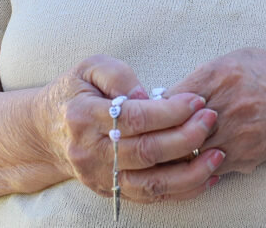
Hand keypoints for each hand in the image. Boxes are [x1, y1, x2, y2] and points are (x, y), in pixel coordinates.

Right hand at [42, 55, 224, 202]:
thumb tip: (151, 98)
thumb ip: (121, 76)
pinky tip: (207, 176)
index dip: (170, 111)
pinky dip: (182, 191)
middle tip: (212, 119)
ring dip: (190, 173)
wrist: (47, 128)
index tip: (197, 100)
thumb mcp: (92, 67)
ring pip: (151, 184)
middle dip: (186, 138)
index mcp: (83, 116)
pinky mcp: (111, 191)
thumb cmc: (77, 91)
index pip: (134, 118)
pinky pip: (151, 197)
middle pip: (146, 153)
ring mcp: (100, 177)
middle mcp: (90, 152)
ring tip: (218, 155)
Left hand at [168, 48, 265, 175]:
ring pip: (190, 150)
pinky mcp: (242, 154)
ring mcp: (233, 131)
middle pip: (177, 127)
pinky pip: (208, 166)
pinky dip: (200, 163)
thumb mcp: (233, 60)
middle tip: (160, 134)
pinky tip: (200, 156)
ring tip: (177, 147)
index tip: (157, 113)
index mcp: (218, 75)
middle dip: (166, 132)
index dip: (159, 108)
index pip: (171, 98)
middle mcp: (225, 103)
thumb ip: (202, 74)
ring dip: (182, 150)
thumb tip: (170, 92)